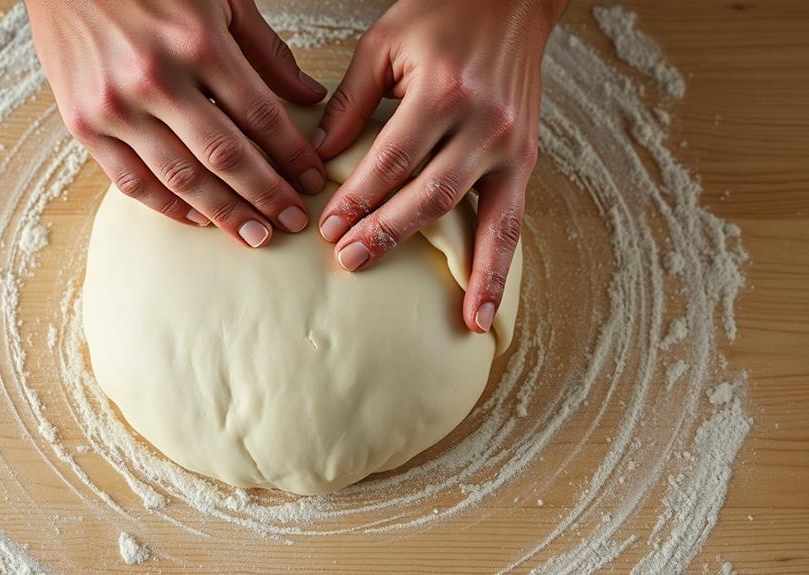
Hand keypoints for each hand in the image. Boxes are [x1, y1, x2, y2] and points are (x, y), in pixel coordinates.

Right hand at [25, 0, 328, 246]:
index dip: (293, 156)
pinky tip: (198, 218)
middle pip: (225, 156)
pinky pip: (130, 180)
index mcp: (198, 42)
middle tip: (294, 221)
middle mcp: (156, 78)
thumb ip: (265, 50)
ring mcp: (115, 104)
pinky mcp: (82, 122)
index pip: (261, 116)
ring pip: (180, 178)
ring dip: (224, 213)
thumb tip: (309, 95)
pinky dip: (167, 206)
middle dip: (267, 196)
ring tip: (255, 233)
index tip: (313, 180)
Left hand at [313, 0, 564, 330]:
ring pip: (481, 219)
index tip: (328, 228)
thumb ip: (350, 102)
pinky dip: (500, 267)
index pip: (390, 160)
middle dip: (388, 233)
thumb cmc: (443, 14)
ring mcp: (509, 144)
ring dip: (465, 273)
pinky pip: (513, 222)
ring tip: (454, 321)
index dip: (357, 198)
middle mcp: (482, 123)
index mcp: (442, 91)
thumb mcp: (385, 43)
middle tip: (351, 262)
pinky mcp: (525, 158)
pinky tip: (484, 307)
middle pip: (430, 195)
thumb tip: (316, 157)